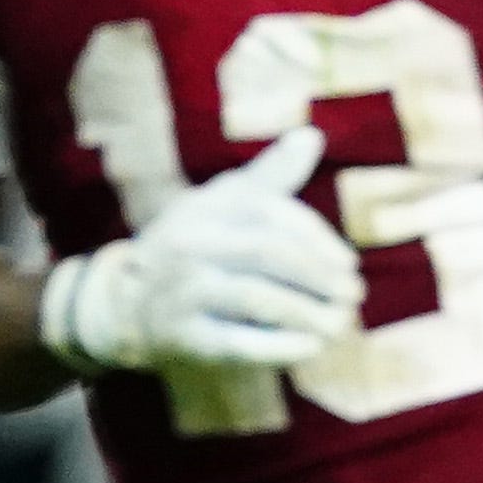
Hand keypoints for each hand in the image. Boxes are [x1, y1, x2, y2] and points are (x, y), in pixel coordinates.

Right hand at [38, 124, 363, 373]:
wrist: (128, 304)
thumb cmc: (198, 248)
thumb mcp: (226, 204)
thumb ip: (272, 176)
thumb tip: (312, 134)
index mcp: (207, 208)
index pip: (272, 214)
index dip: (319, 240)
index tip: (350, 265)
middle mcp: (190, 243)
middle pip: (267, 253)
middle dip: (319, 275)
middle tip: (354, 296)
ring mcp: (182, 290)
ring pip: (256, 298)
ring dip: (308, 313)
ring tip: (341, 324)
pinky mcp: (182, 336)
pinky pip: (236, 342)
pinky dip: (279, 346)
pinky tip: (312, 348)